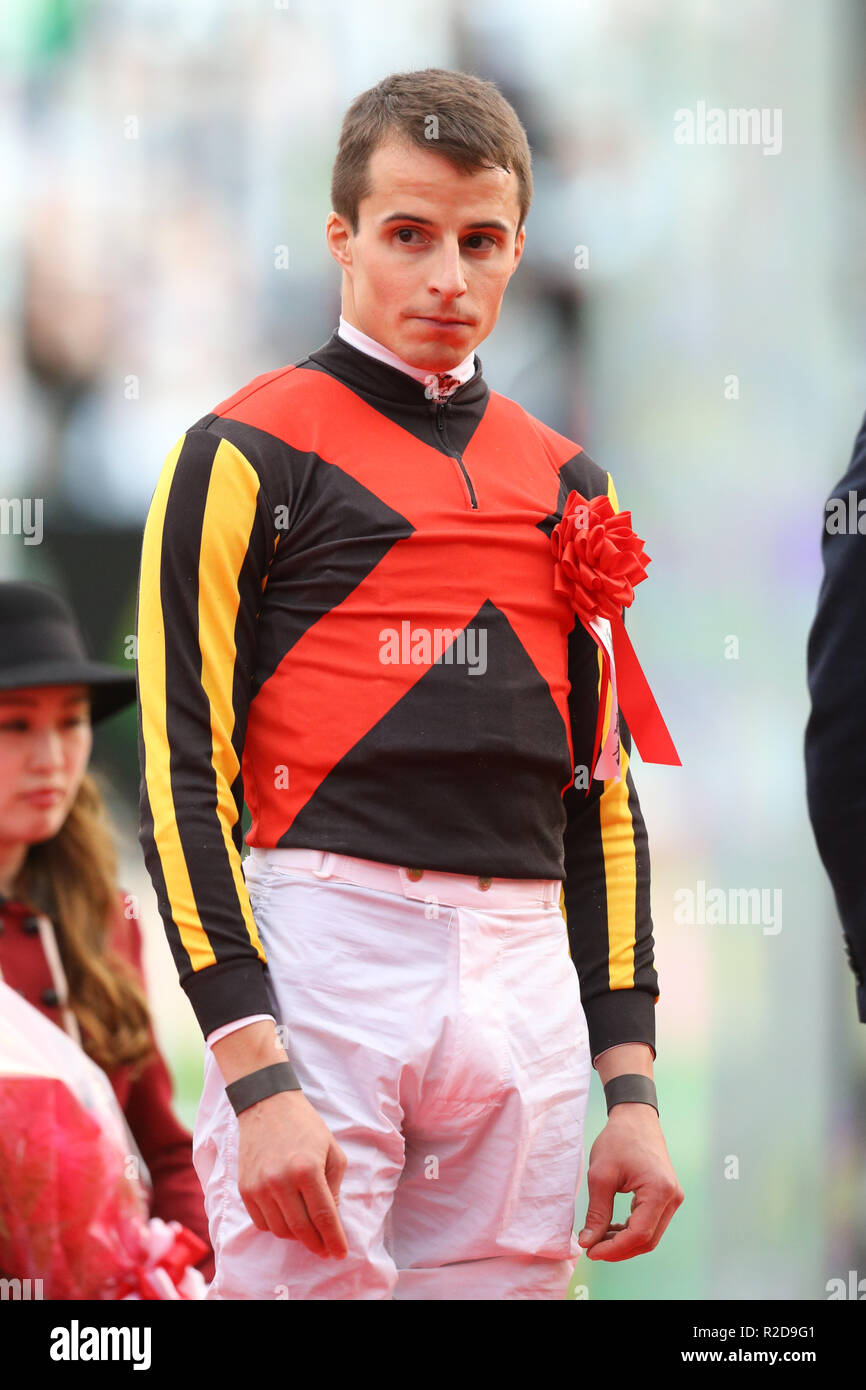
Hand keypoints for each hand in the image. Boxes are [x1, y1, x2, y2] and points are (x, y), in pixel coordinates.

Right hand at [236, 1088, 348, 1259]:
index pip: (324, 1217)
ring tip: (308, 1227)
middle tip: (326, 1249)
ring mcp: (259, 1187)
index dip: (334, 1239)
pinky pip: (262, 1223)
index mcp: (307, 1170)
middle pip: (301, 1230)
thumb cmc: (306, 1126)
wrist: (267, 1105)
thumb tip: (330, 1219)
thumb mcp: (332, 1151)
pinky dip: (277, 1226)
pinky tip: (287, 1216)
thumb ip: (334, 1187)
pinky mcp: (244, 1189)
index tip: (340, 1254)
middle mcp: (280, 1181)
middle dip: (317, 1244)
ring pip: (280, 1231)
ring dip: (297, 1236)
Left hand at [577, 1103, 682, 1259]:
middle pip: (647, 1240)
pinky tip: (612, 1228)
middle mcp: (672, 1197)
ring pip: (650, 1235)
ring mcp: (673, 1198)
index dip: (614, 1249)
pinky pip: (651, 1223)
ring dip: (625, 1242)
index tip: (591, 1251)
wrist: (635, 1117)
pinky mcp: (667, 1196)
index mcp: (659, 1191)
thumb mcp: (601, 1176)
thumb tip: (588, 1242)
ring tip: (599, 1239)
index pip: (639, 1234)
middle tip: (592, 1248)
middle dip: (619, 1249)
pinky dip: (631, 1230)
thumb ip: (596, 1212)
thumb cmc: (618, 1140)